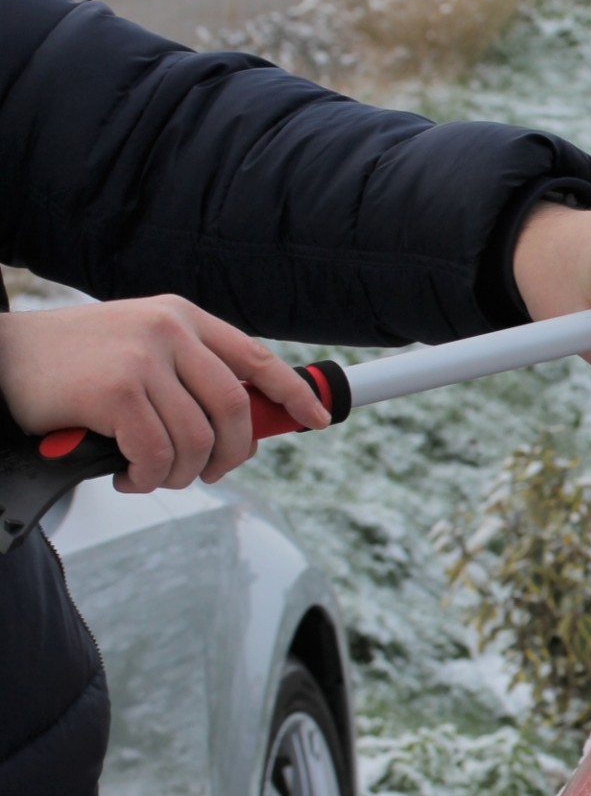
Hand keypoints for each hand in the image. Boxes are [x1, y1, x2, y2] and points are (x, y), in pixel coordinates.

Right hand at [0, 296, 330, 492]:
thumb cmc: (68, 364)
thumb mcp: (136, 347)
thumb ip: (185, 372)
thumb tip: (240, 424)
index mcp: (181, 317)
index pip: (257, 358)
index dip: (293, 394)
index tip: (317, 419)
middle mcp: (169, 331)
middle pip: (236, 411)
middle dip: (231, 455)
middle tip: (207, 473)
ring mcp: (143, 359)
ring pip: (198, 441)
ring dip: (180, 474)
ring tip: (150, 474)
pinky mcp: (117, 391)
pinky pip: (158, 456)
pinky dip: (148, 478)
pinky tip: (127, 475)